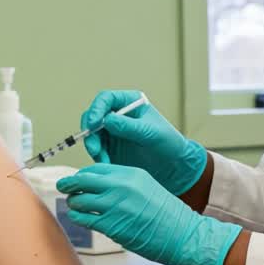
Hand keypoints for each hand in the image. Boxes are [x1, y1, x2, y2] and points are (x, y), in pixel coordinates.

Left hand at [58, 163, 241, 264]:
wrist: (181, 233)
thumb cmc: (167, 214)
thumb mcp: (146, 186)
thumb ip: (123, 183)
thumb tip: (100, 185)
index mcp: (130, 173)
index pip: (96, 169)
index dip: (82, 174)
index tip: (77, 178)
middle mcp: (120, 187)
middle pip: (82, 180)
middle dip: (69, 184)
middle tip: (63, 186)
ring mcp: (114, 206)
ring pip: (80, 200)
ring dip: (73, 203)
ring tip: (73, 205)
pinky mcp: (111, 225)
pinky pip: (84, 219)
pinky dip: (77, 217)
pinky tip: (78, 217)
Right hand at [81, 90, 206, 195]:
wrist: (173, 166)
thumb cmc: (168, 143)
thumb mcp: (151, 133)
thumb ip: (129, 126)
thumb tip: (107, 120)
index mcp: (129, 102)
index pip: (106, 99)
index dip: (96, 109)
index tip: (93, 123)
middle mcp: (118, 115)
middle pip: (93, 116)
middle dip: (90, 131)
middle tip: (94, 147)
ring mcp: (112, 131)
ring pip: (92, 134)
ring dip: (93, 146)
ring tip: (102, 158)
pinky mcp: (110, 148)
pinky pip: (97, 150)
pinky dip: (98, 157)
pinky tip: (107, 164)